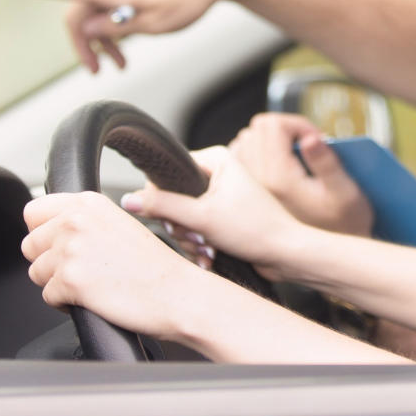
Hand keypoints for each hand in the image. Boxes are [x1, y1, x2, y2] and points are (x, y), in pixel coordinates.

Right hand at [0, 0, 246, 72]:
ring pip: (97, 8)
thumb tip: (86, 29)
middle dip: (85, 43)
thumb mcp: (154, 24)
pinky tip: (129, 42)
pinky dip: (114, 22)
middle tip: (98, 71)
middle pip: (79, 10)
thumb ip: (117, 28)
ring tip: (120, 64)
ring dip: (103, 37)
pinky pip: (111, 0)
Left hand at [21, 190, 209, 341]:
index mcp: (88, 202)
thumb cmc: (154, 266)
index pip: (33, 211)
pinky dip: (65, 304)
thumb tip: (47, 230)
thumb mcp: (119, 224)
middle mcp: (76, 220)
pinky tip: (92, 298)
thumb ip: (82, 221)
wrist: (177, 294)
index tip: (58, 245)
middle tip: (81, 269)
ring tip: (90, 285)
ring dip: (57, 284)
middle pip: (29, 245)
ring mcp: (71, 249)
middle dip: (48, 262)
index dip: (43, 233)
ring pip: (36, 273)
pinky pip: (47, 296)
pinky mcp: (70, 280)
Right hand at [121, 146, 312, 281]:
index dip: (162, 199)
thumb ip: (162, 206)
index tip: (173, 219)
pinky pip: (195, 229)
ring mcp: (220, 196)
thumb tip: (128, 199)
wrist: (286, 255)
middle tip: (197, 237)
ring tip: (207, 249)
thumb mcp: (201, 218)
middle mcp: (218, 173)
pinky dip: (199, 244)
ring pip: (182, 218)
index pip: (167, 173)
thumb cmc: (256, 230)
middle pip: (172, 199)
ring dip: (190, 239)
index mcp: (216, 159)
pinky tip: (210, 256)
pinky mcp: (222, 216)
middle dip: (180, 226)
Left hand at [229, 113, 373, 236]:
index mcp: (279, 178)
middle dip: (283, 130)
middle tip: (306, 146)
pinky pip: (240, 161)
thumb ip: (326, 161)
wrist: (326, 257)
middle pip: (256, 130)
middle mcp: (256, 183)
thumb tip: (310, 138)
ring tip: (292, 155)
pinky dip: (256, 155)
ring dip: (268, 141)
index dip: (296, 123)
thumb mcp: (345, 192)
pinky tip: (277, 165)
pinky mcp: (242, 198)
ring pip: (244, 143)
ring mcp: (245, 191)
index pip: (272, 125)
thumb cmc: (343, 224)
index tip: (315, 139)